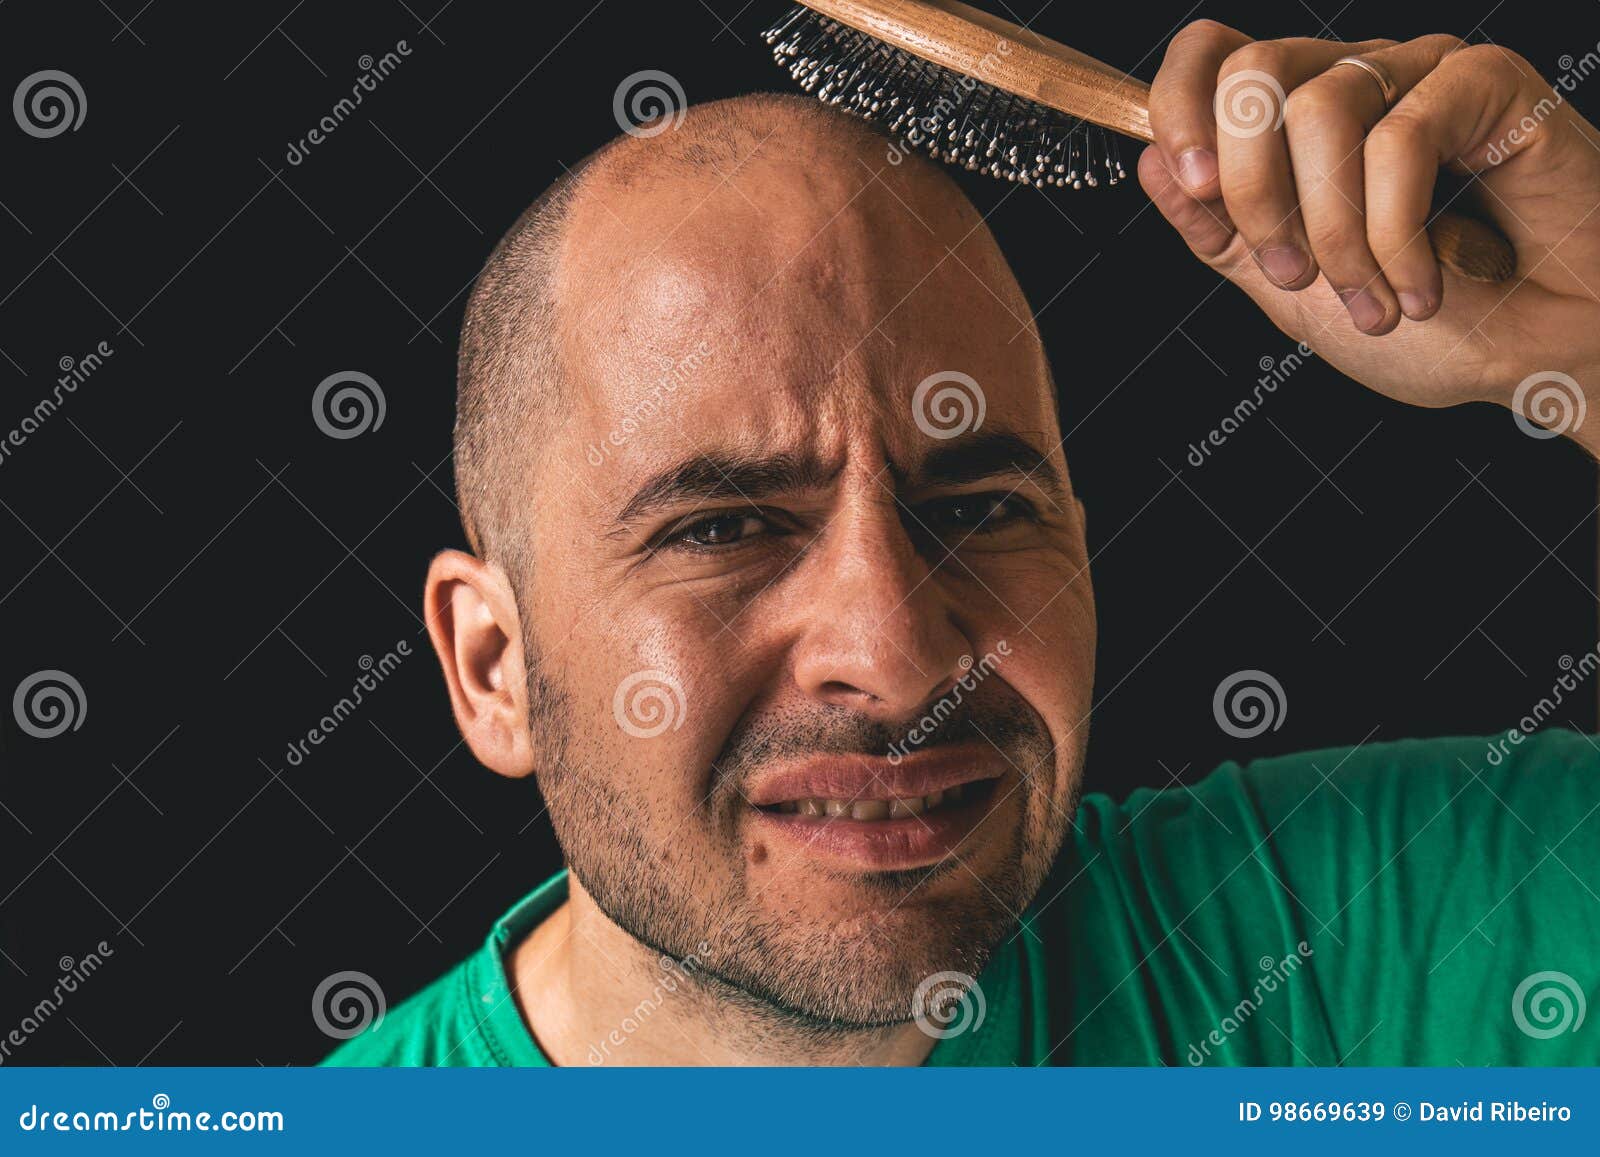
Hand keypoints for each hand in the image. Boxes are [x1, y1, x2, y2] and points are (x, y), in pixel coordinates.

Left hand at [1138, 22, 1599, 452]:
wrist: (1543, 357)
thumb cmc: (1430, 325)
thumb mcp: (1292, 292)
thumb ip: (1218, 232)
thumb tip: (1144, 160)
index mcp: (1296, 125)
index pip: (1213, 57)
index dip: (1180, 108)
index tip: (1195, 190)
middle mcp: (1354, 82)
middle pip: (1253, 73)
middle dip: (1256, 191)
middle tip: (1293, 273)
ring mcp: (1421, 76)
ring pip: (1321, 106)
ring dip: (1335, 230)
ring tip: (1373, 299)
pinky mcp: (1488, 84)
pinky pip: (1401, 137)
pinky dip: (1398, 234)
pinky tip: (1425, 286)